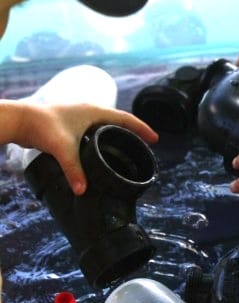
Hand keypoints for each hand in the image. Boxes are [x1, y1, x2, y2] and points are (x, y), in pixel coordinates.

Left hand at [17, 103, 157, 194]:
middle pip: (119, 121)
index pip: (125, 119)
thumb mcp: (63, 149)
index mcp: (94, 112)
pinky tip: (103, 150)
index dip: (142, 128)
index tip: (155, 139)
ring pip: (106, 125)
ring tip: (128, 147)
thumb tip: (83, 190)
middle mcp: (89, 112)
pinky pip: (94, 130)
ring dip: (118, 134)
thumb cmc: (42, 127)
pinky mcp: (71, 124)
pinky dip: (104, 138)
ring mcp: (80, 117)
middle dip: (133, 131)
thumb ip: (74, 170)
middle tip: (145, 144)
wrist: (20, 120)